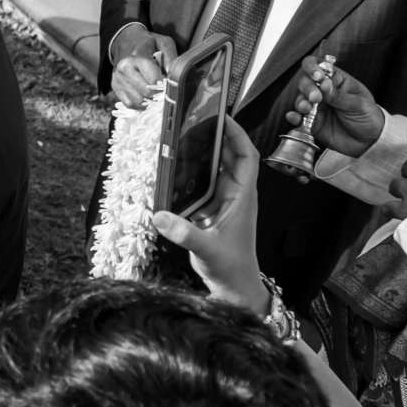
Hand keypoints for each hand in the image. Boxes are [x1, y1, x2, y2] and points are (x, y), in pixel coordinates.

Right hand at [108, 27, 176, 109]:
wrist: (125, 41)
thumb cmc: (148, 43)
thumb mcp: (164, 43)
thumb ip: (172, 58)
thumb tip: (173, 78)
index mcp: (137, 57)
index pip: (154, 81)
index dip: (165, 86)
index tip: (169, 83)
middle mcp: (124, 69)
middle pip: (146, 93)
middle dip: (158, 93)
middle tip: (163, 88)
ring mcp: (117, 79)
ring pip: (138, 101)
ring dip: (149, 100)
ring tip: (154, 91)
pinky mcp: (115, 87)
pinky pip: (130, 104)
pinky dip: (140, 103)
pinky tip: (145, 94)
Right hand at [154, 118, 268, 314]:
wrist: (235, 289)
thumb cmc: (231, 268)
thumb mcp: (207, 249)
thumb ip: (185, 233)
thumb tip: (159, 215)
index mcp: (243, 197)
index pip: (246, 156)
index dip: (237, 135)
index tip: (222, 118)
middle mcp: (235, 195)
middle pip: (230, 157)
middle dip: (218, 137)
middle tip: (197, 121)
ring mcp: (224, 203)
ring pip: (217, 169)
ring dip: (205, 154)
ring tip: (185, 137)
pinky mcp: (212, 211)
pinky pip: (205, 185)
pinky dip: (194, 173)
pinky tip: (178, 169)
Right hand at [284, 57, 384, 156]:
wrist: (370, 142)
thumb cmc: (369, 118)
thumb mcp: (359, 104)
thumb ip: (340, 96)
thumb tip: (324, 83)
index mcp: (337, 81)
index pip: (319, 67)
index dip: (313, 68)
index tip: (317, 76)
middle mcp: (324, 92)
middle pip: (306, 82)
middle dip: (308, 88)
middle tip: (315, 97)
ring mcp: (317, 107)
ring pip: (300, 99)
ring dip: (301, 102)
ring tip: (306, 108)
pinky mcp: (312, 122)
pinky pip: (299, 118)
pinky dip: (294, 117)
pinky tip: (294, 117)